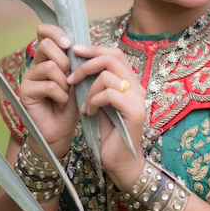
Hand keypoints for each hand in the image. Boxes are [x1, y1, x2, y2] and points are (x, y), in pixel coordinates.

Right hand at [18, 23, 78, 157]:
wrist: (63, 130)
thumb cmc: (73, 104)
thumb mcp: (80, 79)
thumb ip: (79, 61)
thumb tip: (86, 44)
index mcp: (49, 57)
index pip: (44, 32)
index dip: (55, 32)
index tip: (69, 44)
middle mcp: (36, 64)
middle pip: (46, 45)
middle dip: (65, 60)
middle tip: (72, 76)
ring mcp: (28, 78)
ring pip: (50, 66)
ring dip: (65, 82)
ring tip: (68, 93)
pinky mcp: (25, 92)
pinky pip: (48, 85)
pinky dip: (61, 95)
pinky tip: (63, 103)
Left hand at [67, 44, 145, 188]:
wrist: (119, 161)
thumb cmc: (108, 133)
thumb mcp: (99, 103)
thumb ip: (96, 85)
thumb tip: (79, 65)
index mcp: (130, 83)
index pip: (115, 54)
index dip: (94, 49)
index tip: (75, 51)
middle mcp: (137, 87)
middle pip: (113, 58)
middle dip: (87, 64)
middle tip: (71, 77)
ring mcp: (138, 99)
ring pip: (108, 76)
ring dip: (89, 88)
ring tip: (83, 104)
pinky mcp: (134, 112)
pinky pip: (110, 94)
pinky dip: (94, 101)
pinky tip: (89, 112)